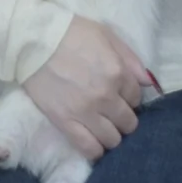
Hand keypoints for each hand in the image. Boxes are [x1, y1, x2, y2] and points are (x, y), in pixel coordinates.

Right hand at [22, 15, 149, 160]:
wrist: (33, 40)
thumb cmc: (71, 32)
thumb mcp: (106, 34)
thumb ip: (130, 58)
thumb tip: (148, 82)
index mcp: (117, 72)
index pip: (136, 98)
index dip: (129, 97)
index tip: (121, 95)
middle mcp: (106, 96)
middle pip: (128, 122)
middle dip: (124, 118)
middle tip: (113, 112)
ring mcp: (86, 112)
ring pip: (112, 140)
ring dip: (111, 134)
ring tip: (103, 126)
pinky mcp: (65, 123)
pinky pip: (89, 148)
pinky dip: (96, 150)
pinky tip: (94, 142)